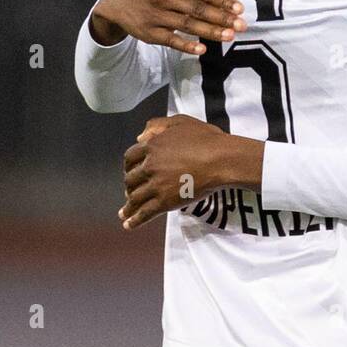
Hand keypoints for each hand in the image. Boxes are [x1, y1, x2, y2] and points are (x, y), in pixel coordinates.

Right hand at [90, 0, 246, 54]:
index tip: (239, 8)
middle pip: (196, 8)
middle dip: (221, 17)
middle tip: (242, 25)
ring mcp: (155, 15)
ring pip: (186, 24)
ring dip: (209, 31)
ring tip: (230, 36)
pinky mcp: (149, 33)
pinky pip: (170, 40)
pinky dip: (186, 45)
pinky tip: (202, 49)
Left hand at [119, 115, 262, 229]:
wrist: (222, 159)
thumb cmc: (207, 139)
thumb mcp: (182, 121)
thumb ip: (158, 125)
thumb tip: (139, 136)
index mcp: (152, 146)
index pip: (130, 157)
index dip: (129, 165)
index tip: (131, 170)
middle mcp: (150, 166)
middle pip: (130, 179)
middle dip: (130, 186)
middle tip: (132, 191)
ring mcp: (156, 185)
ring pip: (135, 198)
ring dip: (129, 206)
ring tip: (124, 213)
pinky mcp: (165, 202)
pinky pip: (145, 213)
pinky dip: (134, 220)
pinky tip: (128, 225)